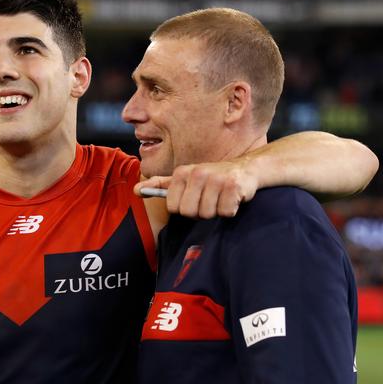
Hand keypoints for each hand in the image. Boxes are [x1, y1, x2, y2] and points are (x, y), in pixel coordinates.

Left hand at [135, 160, 258, 218]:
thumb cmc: (212, 179)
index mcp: (182, 173)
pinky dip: (230, 210)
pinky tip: (232, 199)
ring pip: (207, 214)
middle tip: (209, 200)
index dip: (185, 209)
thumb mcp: (185, 179)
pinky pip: (225, 212)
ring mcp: (216, 178)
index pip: (173, 208)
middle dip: (200, 212)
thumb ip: (161, 185)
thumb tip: (135, 190)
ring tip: (221, 198)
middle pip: (189, 212)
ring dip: (216, 211)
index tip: (194, 199)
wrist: (246, 169)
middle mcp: (197, 173)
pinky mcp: (233, 185)